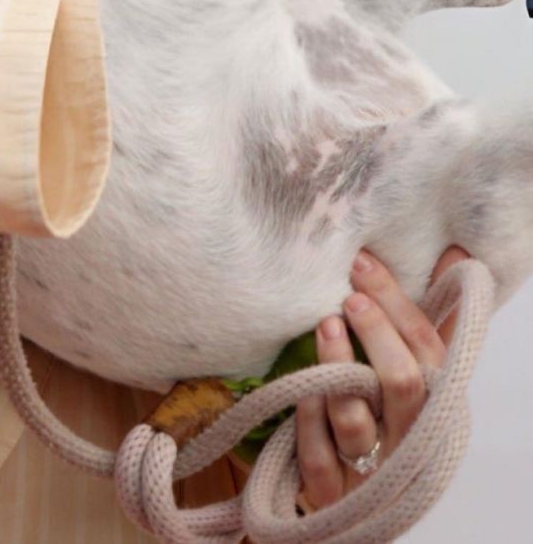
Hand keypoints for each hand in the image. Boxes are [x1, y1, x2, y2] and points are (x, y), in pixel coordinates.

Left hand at [295, 244, 470, 512]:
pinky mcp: (333, 495)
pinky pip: (318, 455)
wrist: (361, 505)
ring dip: (338, 370)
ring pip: (356, 421)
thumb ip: (432, 320)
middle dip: (377, 336)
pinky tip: (301, 387)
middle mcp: (408, 440)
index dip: (397, 305)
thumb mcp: (417, 374)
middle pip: (403, 384)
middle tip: (349, 297)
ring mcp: (371, 471)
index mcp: (434, 407)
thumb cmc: (391, 419)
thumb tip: (457, 252)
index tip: (362, 265)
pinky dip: (309, 418)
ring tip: (325, 327)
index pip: (429, 351)